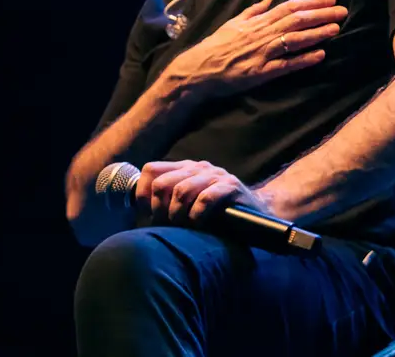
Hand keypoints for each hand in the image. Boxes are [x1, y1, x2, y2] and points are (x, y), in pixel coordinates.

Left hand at [135, 160, 271, 225]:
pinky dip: (197, 215)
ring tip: (182, 227)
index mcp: (185, 168)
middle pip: (163, 183)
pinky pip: (205, 198)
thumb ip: (168, 202)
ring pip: (182, 190)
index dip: (144, 193)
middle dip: (160, 210)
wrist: (255, 212)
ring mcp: (215, 175)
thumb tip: (139, 214)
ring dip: (177, 215)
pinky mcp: (231, 186)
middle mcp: (198, 167)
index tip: (148, 214)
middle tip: (166, 226)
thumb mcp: (189, 203)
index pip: (151, 169)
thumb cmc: (217, 213)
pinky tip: (198, 224)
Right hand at [168, 0, 347, 97]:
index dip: (311, 2)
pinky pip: (287, 65)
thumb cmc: (217, 45)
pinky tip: (320, 55)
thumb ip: (254, 10)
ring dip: (317, 33)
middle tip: (342, 11)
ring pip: (295, 39)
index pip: (289, 7)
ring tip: (336, 28)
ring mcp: (263, 53)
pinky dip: (304, 59)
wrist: (199, 69)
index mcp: (258, 21)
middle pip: (297, 20)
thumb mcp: (234, 22)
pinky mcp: (262, 72)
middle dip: (321, 15)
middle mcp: (263, 34)